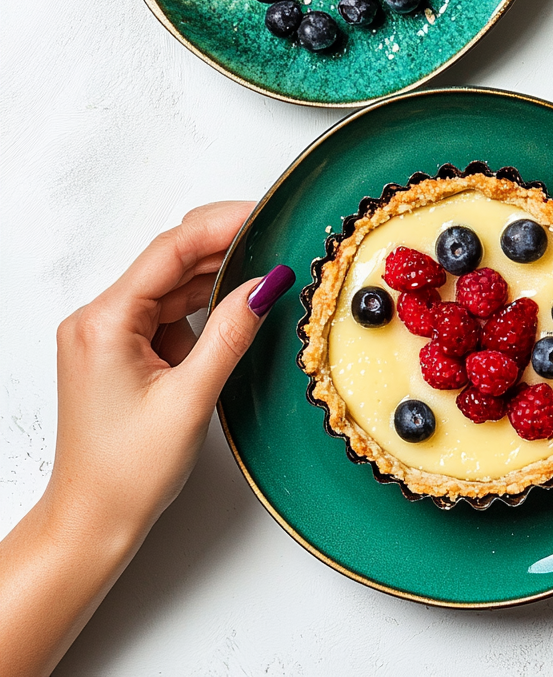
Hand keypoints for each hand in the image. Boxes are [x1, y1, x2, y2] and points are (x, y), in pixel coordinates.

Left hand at [0, 201, 294, 676]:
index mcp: (104, 323)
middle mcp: (99, 319)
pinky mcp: (123, 349)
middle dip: (225, 247)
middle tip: (277, 236)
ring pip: (173, 285)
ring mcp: (110, 333)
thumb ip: (231, 333)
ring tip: (267, 269)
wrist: (91, 522)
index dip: (221, 227)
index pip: (170, 251)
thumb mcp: (190, 398)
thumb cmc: (125, 473)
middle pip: (171, 261)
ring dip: (218, 278)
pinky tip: (238, 304)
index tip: (264, 214)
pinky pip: (170, 311)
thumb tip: (265, 284)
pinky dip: (204, 306)